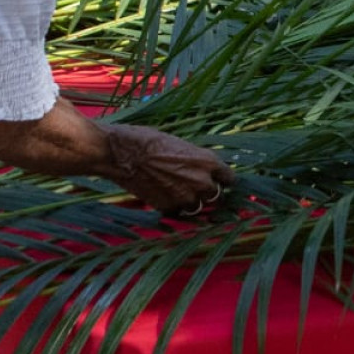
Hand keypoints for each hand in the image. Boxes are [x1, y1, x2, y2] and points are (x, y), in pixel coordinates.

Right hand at [101, 123, 234, 215]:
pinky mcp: (169, 208)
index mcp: (208, 162)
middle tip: (197, 186)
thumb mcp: (181, 145)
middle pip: (218, 196)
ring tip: (179, 190)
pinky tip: (164, 195)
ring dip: (193, 201)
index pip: (230, 179)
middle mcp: (202, 182)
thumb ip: (196, 161)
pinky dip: (175, 207)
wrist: (123, 154)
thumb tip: (204, 170)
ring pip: (199, 207)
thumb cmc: (150, 141)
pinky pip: (179, 212)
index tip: (220, 181)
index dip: (224, 180)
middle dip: (209, 192)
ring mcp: (186, 198)